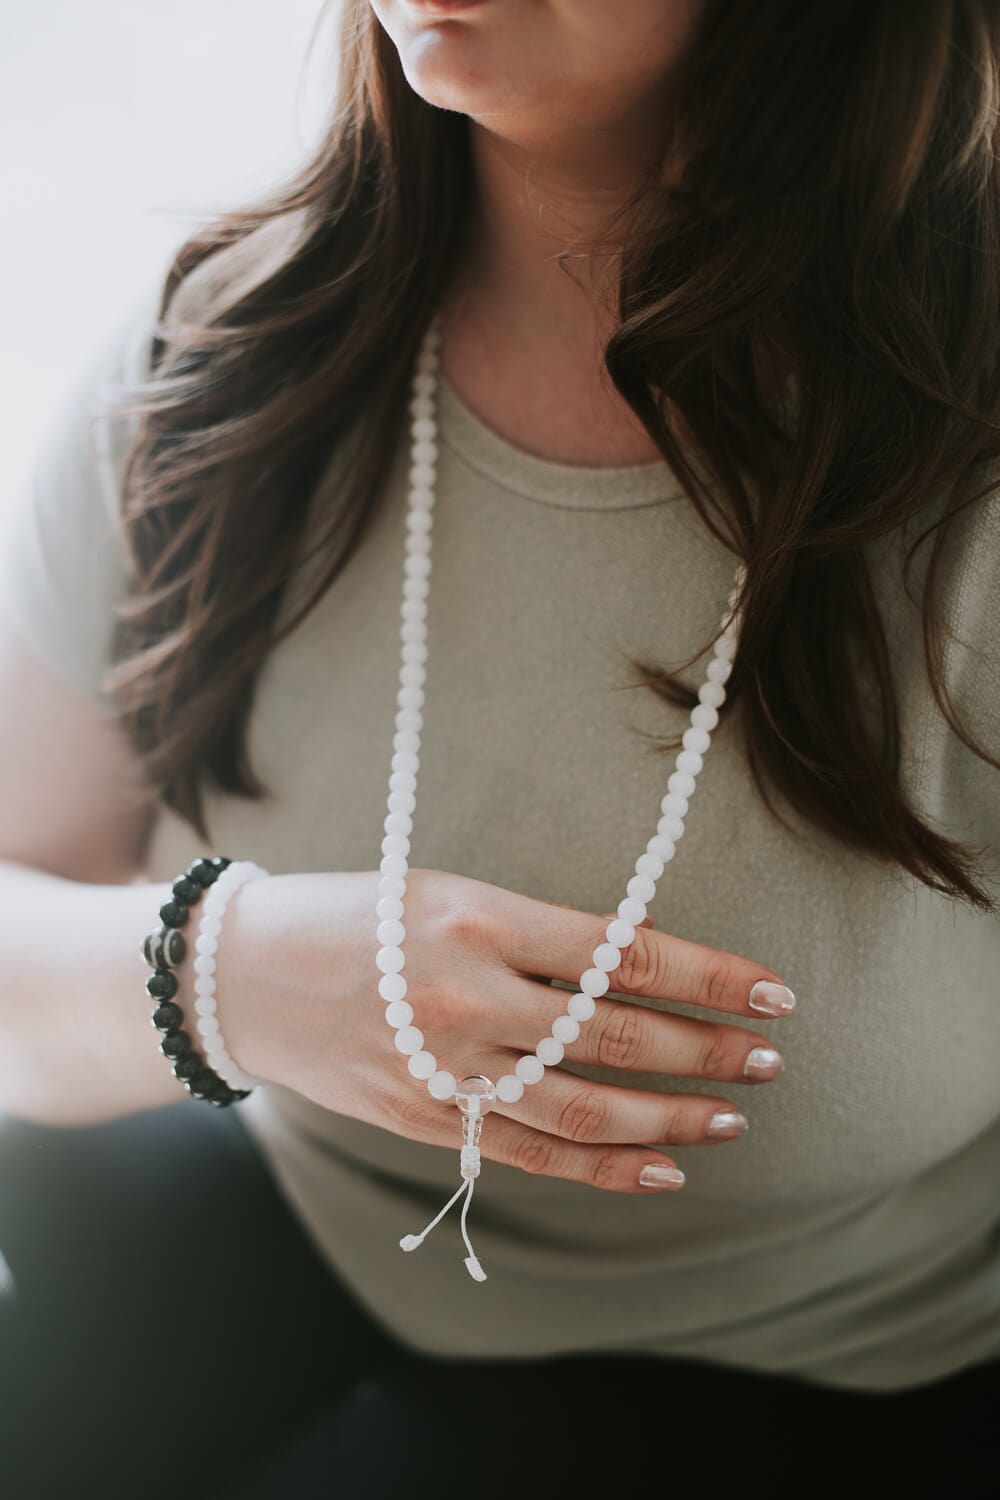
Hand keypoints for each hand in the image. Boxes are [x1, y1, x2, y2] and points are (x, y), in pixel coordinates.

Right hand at [221, 867, 794, 1193]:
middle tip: (771, 1059)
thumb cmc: (351, 914)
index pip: (623, 954)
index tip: (772, 991)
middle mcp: (467, 996)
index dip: (709, 977)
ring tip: (731, 1118)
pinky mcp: (424, 1118)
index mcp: (477, 917)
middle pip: (616, 1037)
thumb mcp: (446, 891)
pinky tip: (658, 1170)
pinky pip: (528, 1154)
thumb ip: (538, 931)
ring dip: (668, 1118)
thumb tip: (643, 955)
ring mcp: (444, 1067)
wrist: (237, 973)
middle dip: (707, 1051)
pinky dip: (600, 1168)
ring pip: (582, 1107)